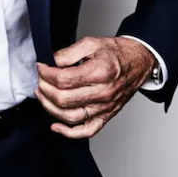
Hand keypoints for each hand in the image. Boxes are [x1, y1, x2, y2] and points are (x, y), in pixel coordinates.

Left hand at [35, 36, 154, 138]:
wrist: (138, 62)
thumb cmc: (116, 52)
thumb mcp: (91, 43)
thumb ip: (69, 53)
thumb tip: (51, 62)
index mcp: (100, 72)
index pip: (64, 80)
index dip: (46, 74)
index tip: (40, 67)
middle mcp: (103, 93)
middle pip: (64, 99)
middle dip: (45, 89)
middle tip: (40, 79)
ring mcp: (105, 107)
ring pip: (70, 117)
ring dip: (50, 108)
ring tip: (42, 95)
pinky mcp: (106, 116)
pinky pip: (87, 131)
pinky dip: (69, 133)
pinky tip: (56, 126)